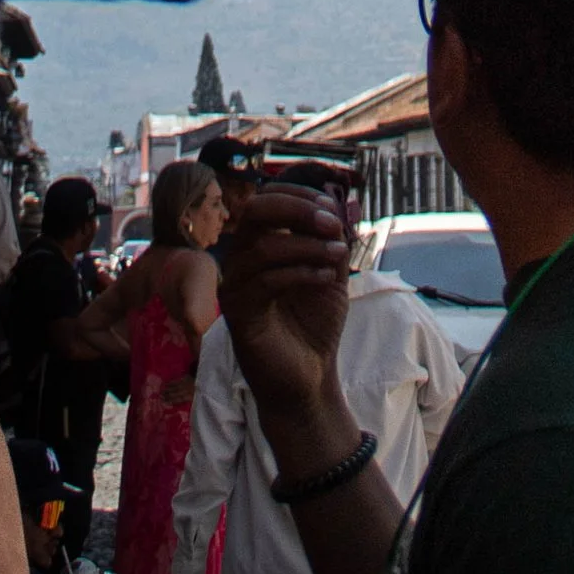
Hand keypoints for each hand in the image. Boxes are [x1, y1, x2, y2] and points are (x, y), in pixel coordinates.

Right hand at [216, 190, 358, 454]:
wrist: (309, 378)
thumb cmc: (315, 324)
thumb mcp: (329, 272)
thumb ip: (329, 239)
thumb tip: (334, 205)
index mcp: (258, 245)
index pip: (267, 199)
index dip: (300, 195)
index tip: (334, 207)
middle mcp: (240, 260)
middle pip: (254, 211)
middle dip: (297, 208)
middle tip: (331, 222)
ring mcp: (235, 287)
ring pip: (263, 246)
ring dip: (308, 245)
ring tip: (338, 254)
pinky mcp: (239, 316)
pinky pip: (266, 281)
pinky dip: (302, 272)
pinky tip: (327, 278)